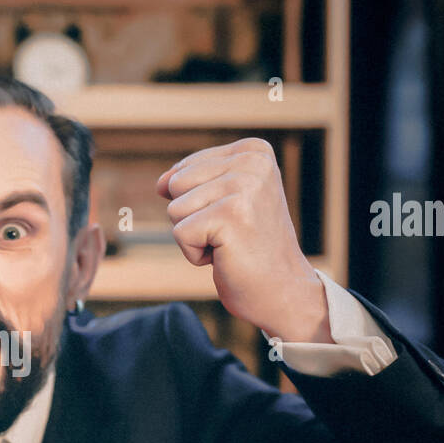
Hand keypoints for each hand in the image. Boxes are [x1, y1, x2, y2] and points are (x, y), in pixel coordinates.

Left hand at [157, 138, 330, 343]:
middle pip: (176, 185)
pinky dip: (195, 254)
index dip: (198, 203)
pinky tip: (226, 256)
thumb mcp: (222, 202)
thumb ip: (190, 183)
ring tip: (230, 244)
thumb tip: (161, 183)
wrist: (283, 291)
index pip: (185, 169)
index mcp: (253, 151)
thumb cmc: (249, 248)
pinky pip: (180, 234)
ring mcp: (244, 187)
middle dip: (193, 218)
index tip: (235, 218)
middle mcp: (252, 162)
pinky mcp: (231, 215)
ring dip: (194, 236)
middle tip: (231, 233)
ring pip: (174, 209)